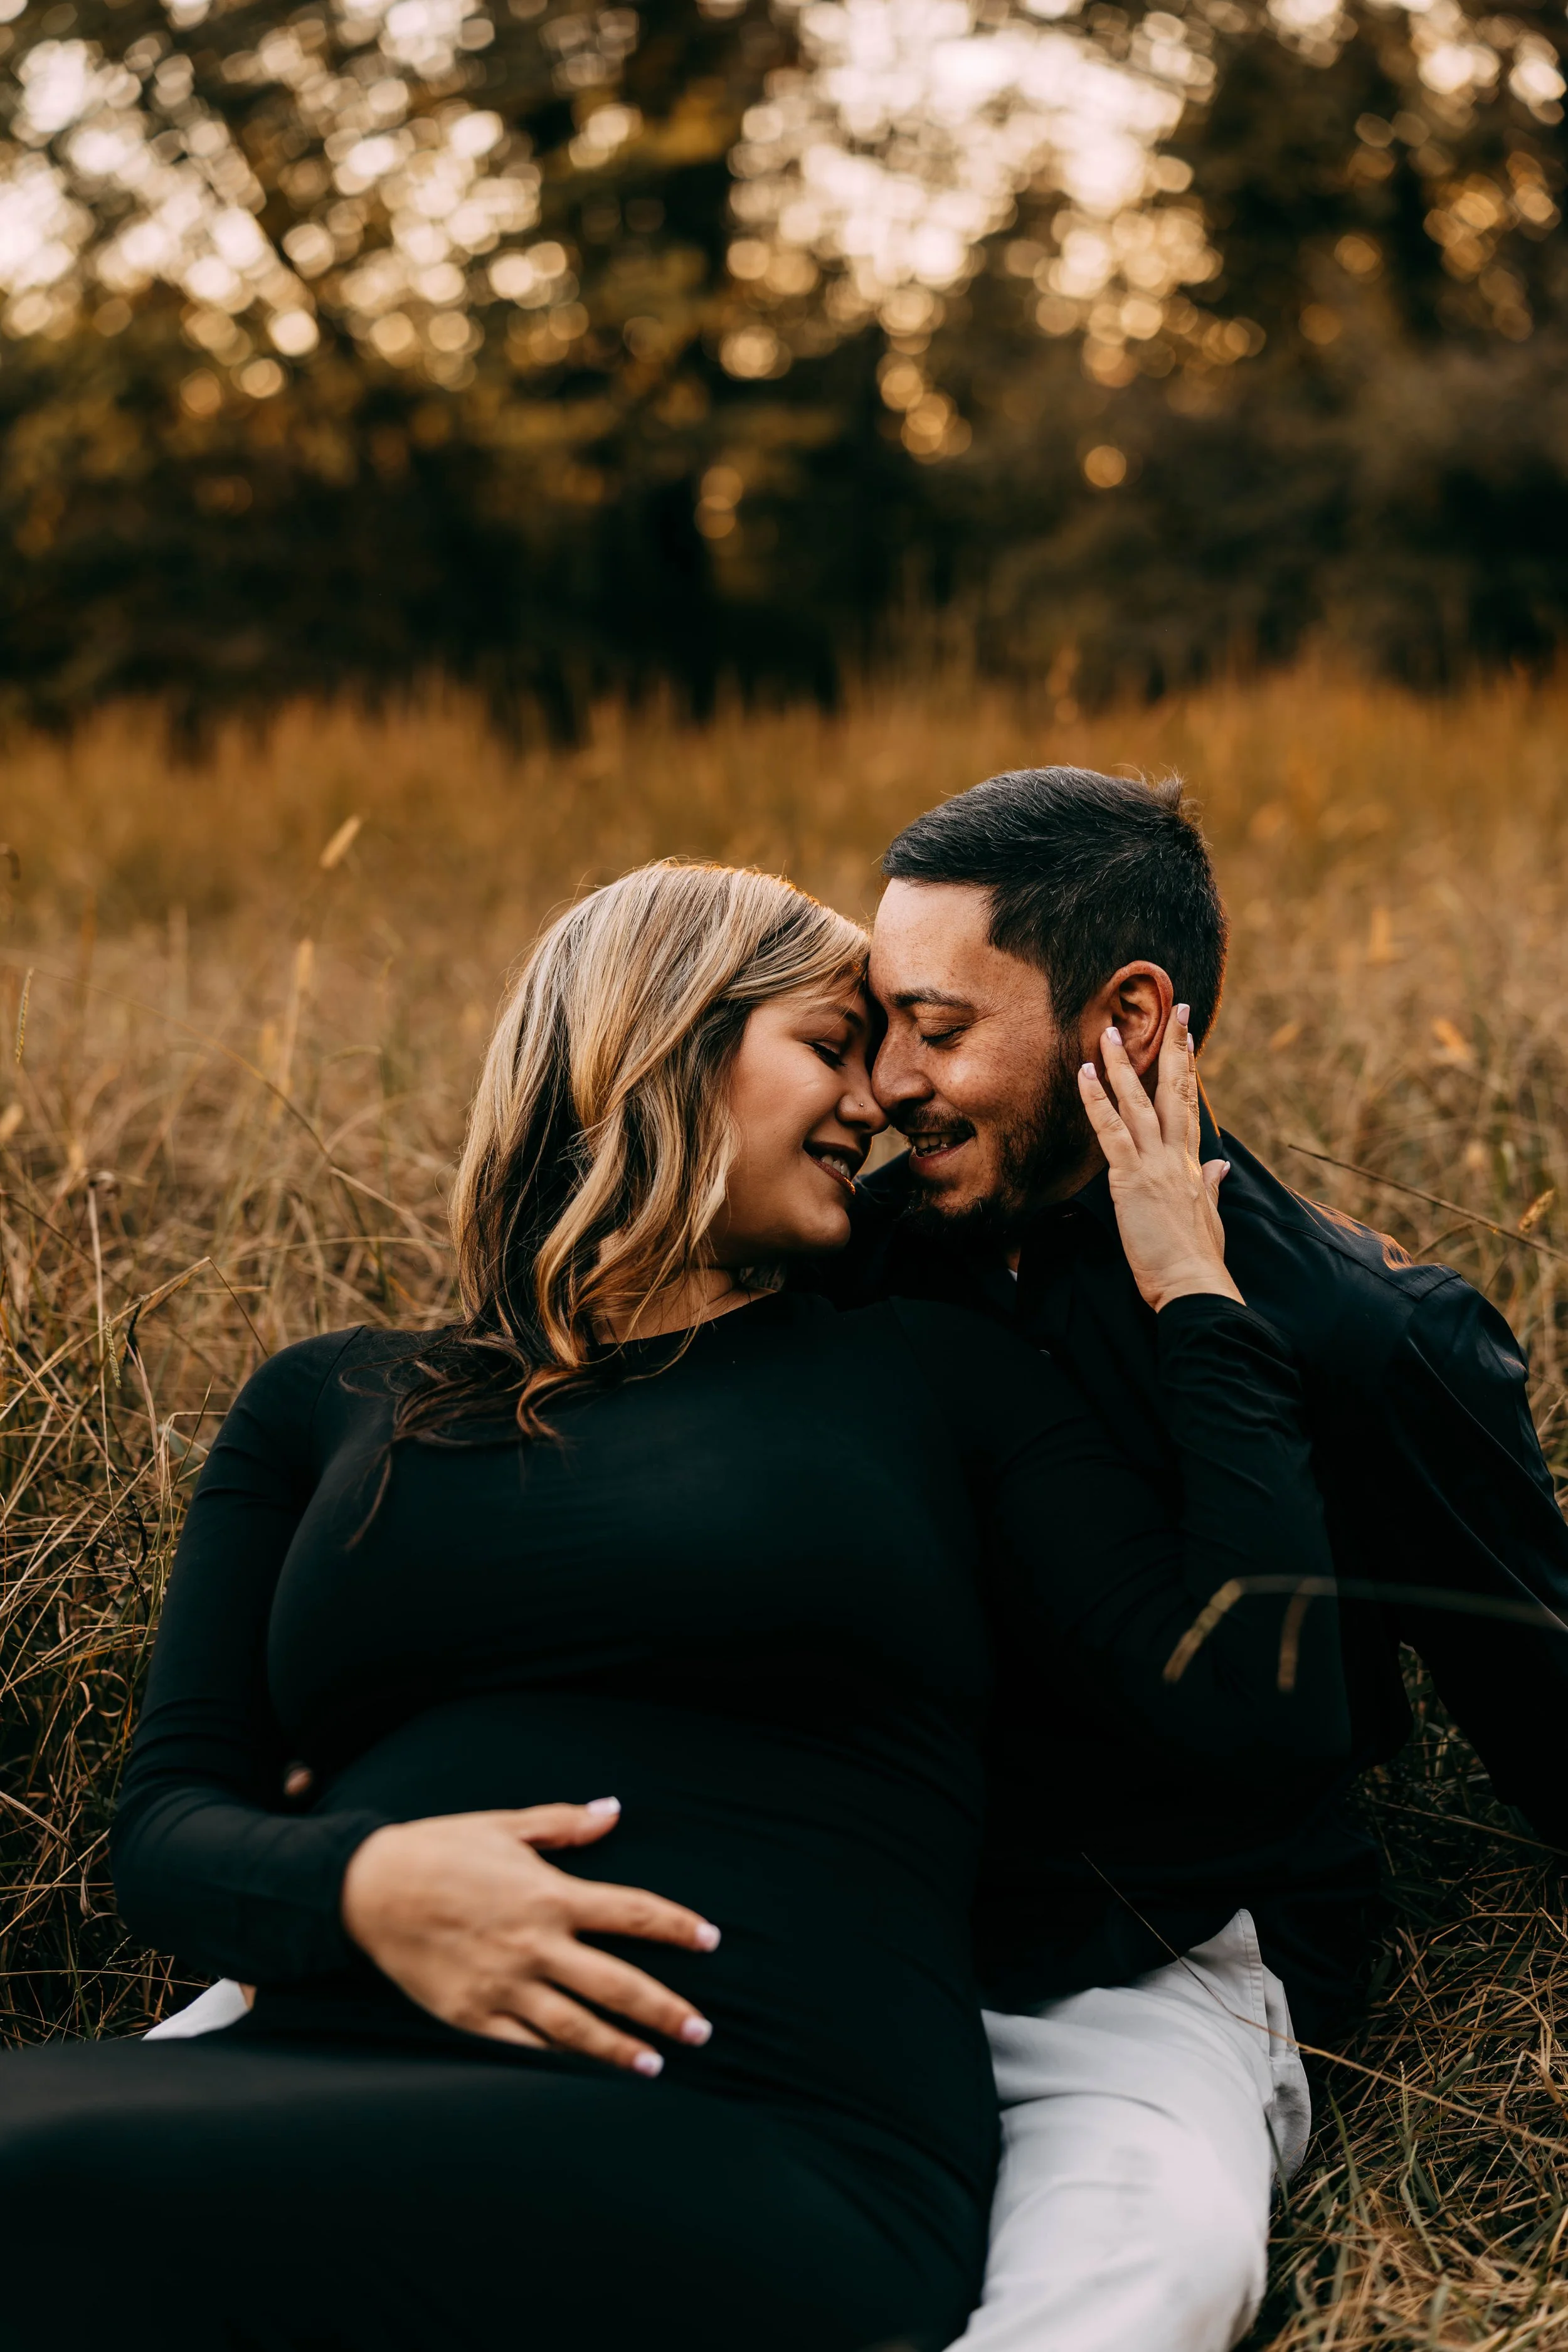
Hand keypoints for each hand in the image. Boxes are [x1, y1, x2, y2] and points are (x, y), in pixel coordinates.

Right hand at [340, 1798, 718, 2074]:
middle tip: (702, 2030)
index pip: (632, 1912)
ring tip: (655, 2066)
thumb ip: (565, 1823)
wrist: (369, 1890)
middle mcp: (534, 1946)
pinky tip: (584, 2074)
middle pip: (616, 1984)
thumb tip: (614, 1812)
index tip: (711, 1939)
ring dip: (619, 2050)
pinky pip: (525, 2047)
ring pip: (576, 2028)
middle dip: (664, 2009)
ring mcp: (504, 1987)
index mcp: (549, 1895)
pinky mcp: (473, 2017)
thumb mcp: (505, 1826)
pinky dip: (559, 2064)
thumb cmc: (440, 1850)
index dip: (677, 1926)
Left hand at [1077, 1005, 1241, 1313]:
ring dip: (1122, 1065)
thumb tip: (1220, 1165)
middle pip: (1175, 1091)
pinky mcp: (1132, 1179)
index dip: (1189, 1070)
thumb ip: (1211, 1185)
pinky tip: (1085, 1075)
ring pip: (1138, 1103)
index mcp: (1193, 1165)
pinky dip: (1097, 1102)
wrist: (1195, 1285)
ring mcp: (1155, 1164)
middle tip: (1176, 1009)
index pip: (1190, 1106)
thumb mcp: (1209, 1217)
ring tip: (1109, 1032)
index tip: (1189, 1039)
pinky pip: (1112, 1132)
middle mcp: (1177, 1156)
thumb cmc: (1198, 1259)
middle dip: (1175, 1048)